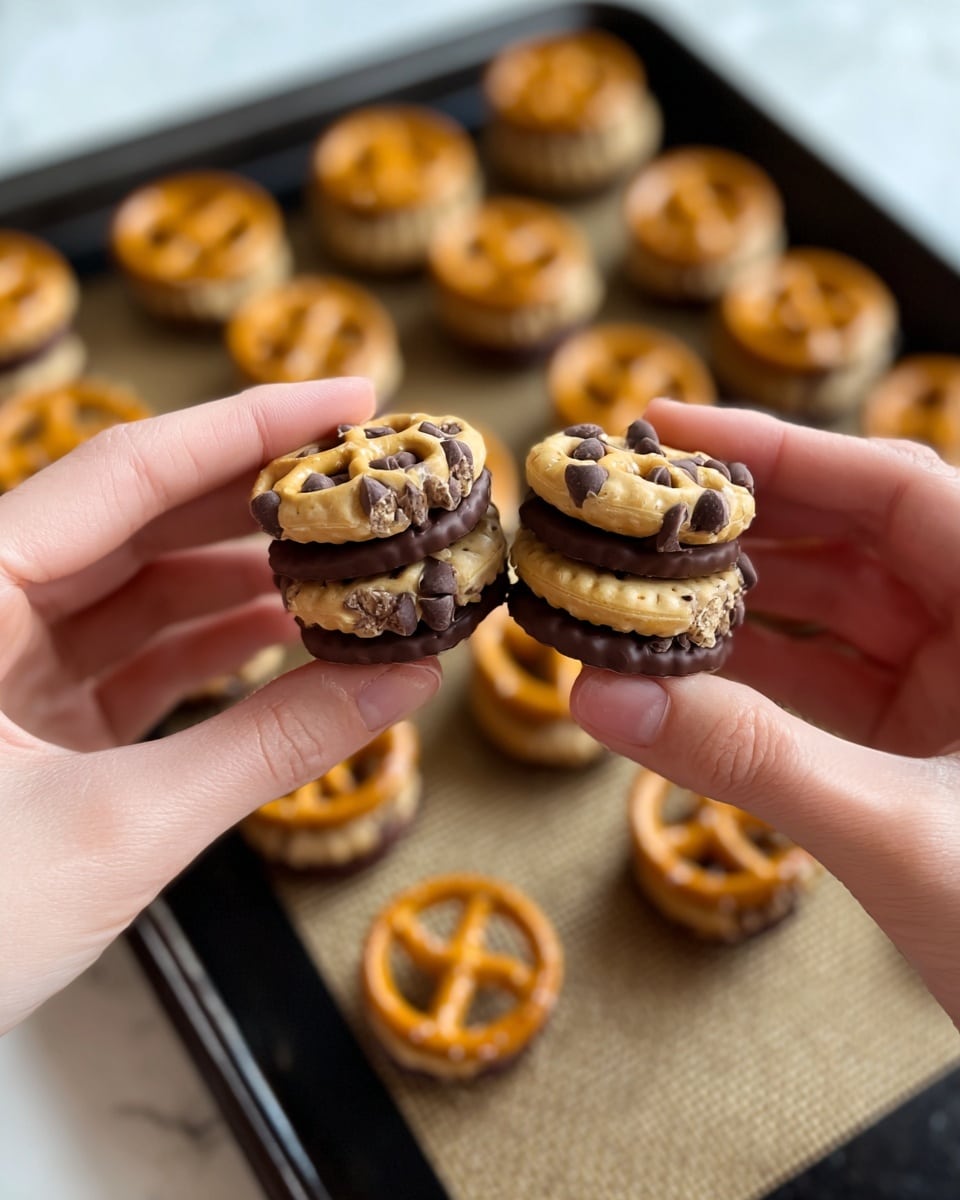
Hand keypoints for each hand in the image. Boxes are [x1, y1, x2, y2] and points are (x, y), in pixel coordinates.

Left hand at [0, 379, 440, 1032]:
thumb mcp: (118, 830)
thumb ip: (268, 748)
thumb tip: (404, 682)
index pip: (127, 470)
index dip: (249, 427)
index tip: (354, 401)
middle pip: (139, 519)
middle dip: (259, 504)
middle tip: (367, 485)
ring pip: (139, 589)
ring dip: (246, 582)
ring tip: (352, 569)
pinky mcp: (22, 721)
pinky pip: (131, 658)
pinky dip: (211, 650)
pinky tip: (291, 638)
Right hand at [572, 399, 959, 1024]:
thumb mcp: (895, 833)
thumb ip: (749, 761)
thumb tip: (599, 700)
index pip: (896, 490)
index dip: (780, 450)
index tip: (667, 427)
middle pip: (851, 539)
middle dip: (737, 524)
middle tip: (626, 508)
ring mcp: (955, 690)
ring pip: (828, 612)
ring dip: (731, 602)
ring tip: (629, 586)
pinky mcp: (921, 745)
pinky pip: (820, 684)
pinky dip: (748, 676)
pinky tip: (672, 670)